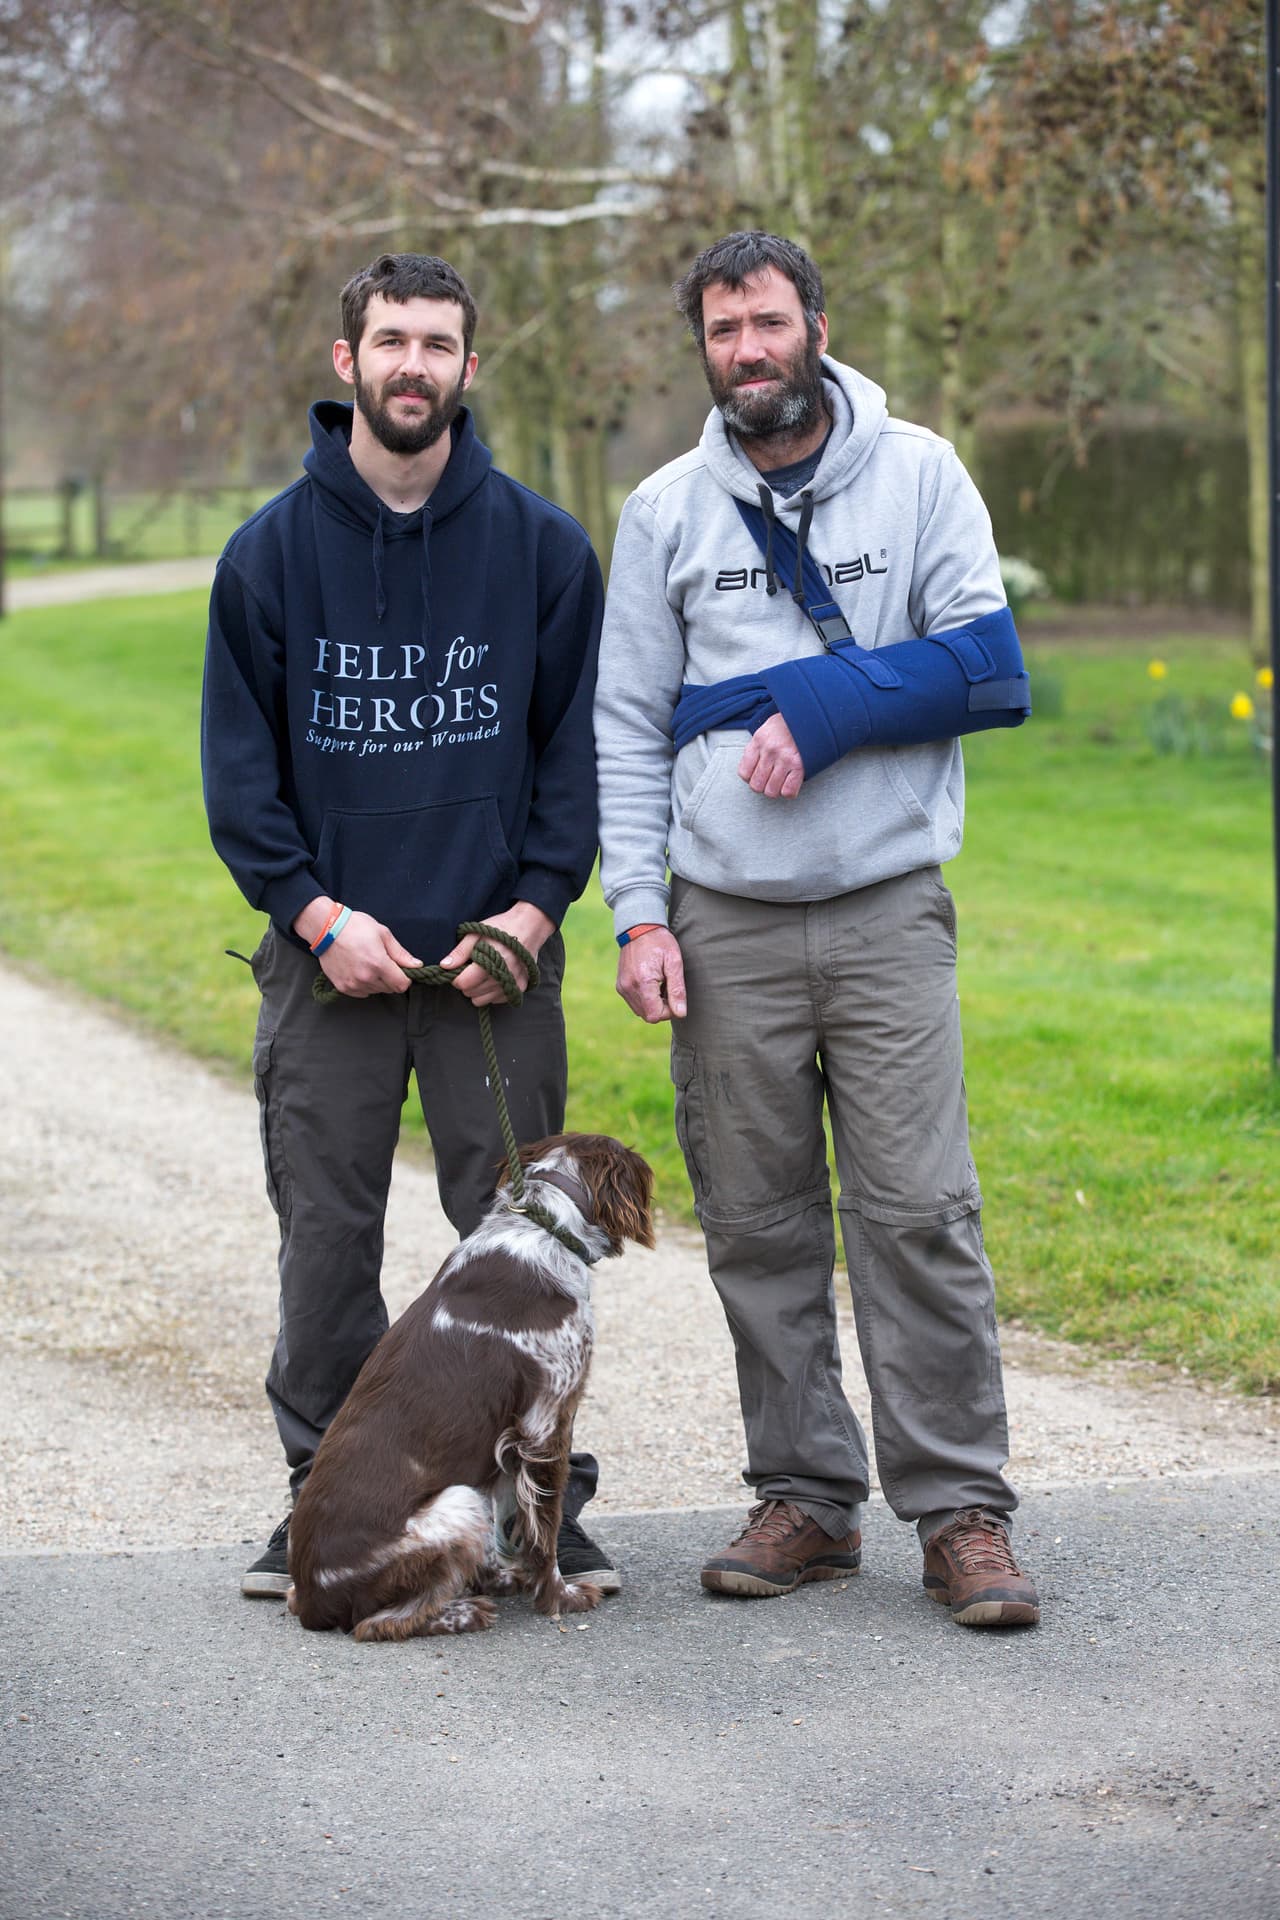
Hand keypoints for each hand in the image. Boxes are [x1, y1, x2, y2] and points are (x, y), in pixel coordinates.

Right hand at [305, 909, 420, 997]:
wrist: (326, 928)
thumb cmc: (355, 926)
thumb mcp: (382, 934)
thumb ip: (400, 954)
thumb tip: (416, 965)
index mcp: (379, 964)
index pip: (401, 985)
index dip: (405, 978)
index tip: (400, 970)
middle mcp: (366, 978)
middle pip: (389, 989)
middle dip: (390, 978)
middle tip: (381, 962)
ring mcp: (353, 984)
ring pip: (375, 991)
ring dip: (377, 982)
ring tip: (367, 963)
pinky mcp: (342, 987)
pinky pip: (361, 993)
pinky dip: (363, 985)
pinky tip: (358, 970)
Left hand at [440, 901, 555, 1005]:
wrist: (530, 926)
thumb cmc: (501, 927)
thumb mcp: (476, 933)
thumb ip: (460, 952)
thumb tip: (444, 966)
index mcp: (490, 963)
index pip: (464, 984)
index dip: (457, 976)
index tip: (461, 967)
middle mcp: (503, 977)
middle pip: (471, 994)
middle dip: (467, 983)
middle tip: (472, 967)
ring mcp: (513, 984)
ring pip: (483, 1000)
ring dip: (478, 989)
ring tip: (483, 972)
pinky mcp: (520, 987)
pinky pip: (497, 999)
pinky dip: (492, 992)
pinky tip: (494, 976)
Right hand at [616, 928, 686, 1023]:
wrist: (639, 927)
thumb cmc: (660, 942)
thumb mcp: (674, 962)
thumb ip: (677, 990)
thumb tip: (681, 1013)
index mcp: (642, 982)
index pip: (655, 1015)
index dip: (668, 1011)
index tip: (674, 995)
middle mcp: (628, 988)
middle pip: (648, 1015)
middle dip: (662, 1007)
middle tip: (668, 987)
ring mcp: (622, 987)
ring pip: (641, 1011)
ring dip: (653, 1003)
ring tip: (660, 983)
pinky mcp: (620, 985)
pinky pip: (634, 1002)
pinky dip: (645, 998)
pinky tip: (652, 982)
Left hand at [738, 712, 804, 797]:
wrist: (809, 715)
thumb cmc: (788, 724)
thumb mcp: (766, 729)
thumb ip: (757, 747)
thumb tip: (751, 768)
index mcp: (759, 740)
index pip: (744, 773)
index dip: (750, 778)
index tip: (758, 774)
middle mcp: (770, 750)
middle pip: (756, 785)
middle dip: (762, 786)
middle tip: (769, 779)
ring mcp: (785, 759)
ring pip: (771, 791)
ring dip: (775, 790)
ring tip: (780, 781)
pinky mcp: (800, 765)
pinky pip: (788, 791)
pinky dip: (788, 792)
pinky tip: (790, 783)